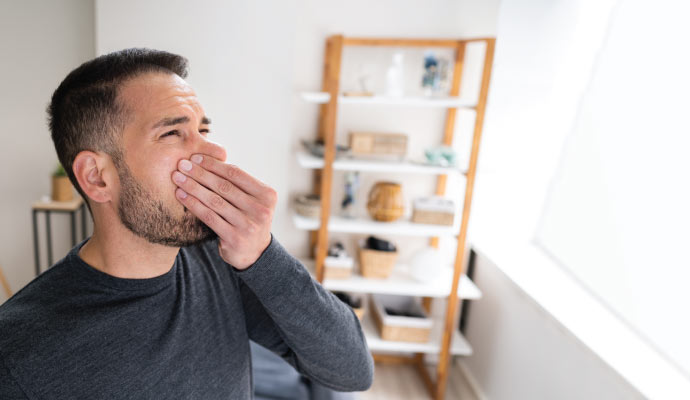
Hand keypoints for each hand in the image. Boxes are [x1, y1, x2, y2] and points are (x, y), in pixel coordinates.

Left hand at [172, 153, 276, 269]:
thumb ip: (238, 184)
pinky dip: (193, 204)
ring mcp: (248, 225)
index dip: (214, 164)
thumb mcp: (252, 200)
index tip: (195, 157)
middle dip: (200, 173)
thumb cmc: (248, 218)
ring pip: (215, 201)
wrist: (254, 252)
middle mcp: (261, 209)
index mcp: (267, 195)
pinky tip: (181, 196)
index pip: (236, 174)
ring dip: (193, 187)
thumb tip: (208, 159)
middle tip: (182, 164)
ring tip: (177, 178)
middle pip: (224, 186)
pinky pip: (209, 217)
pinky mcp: (235, 238)